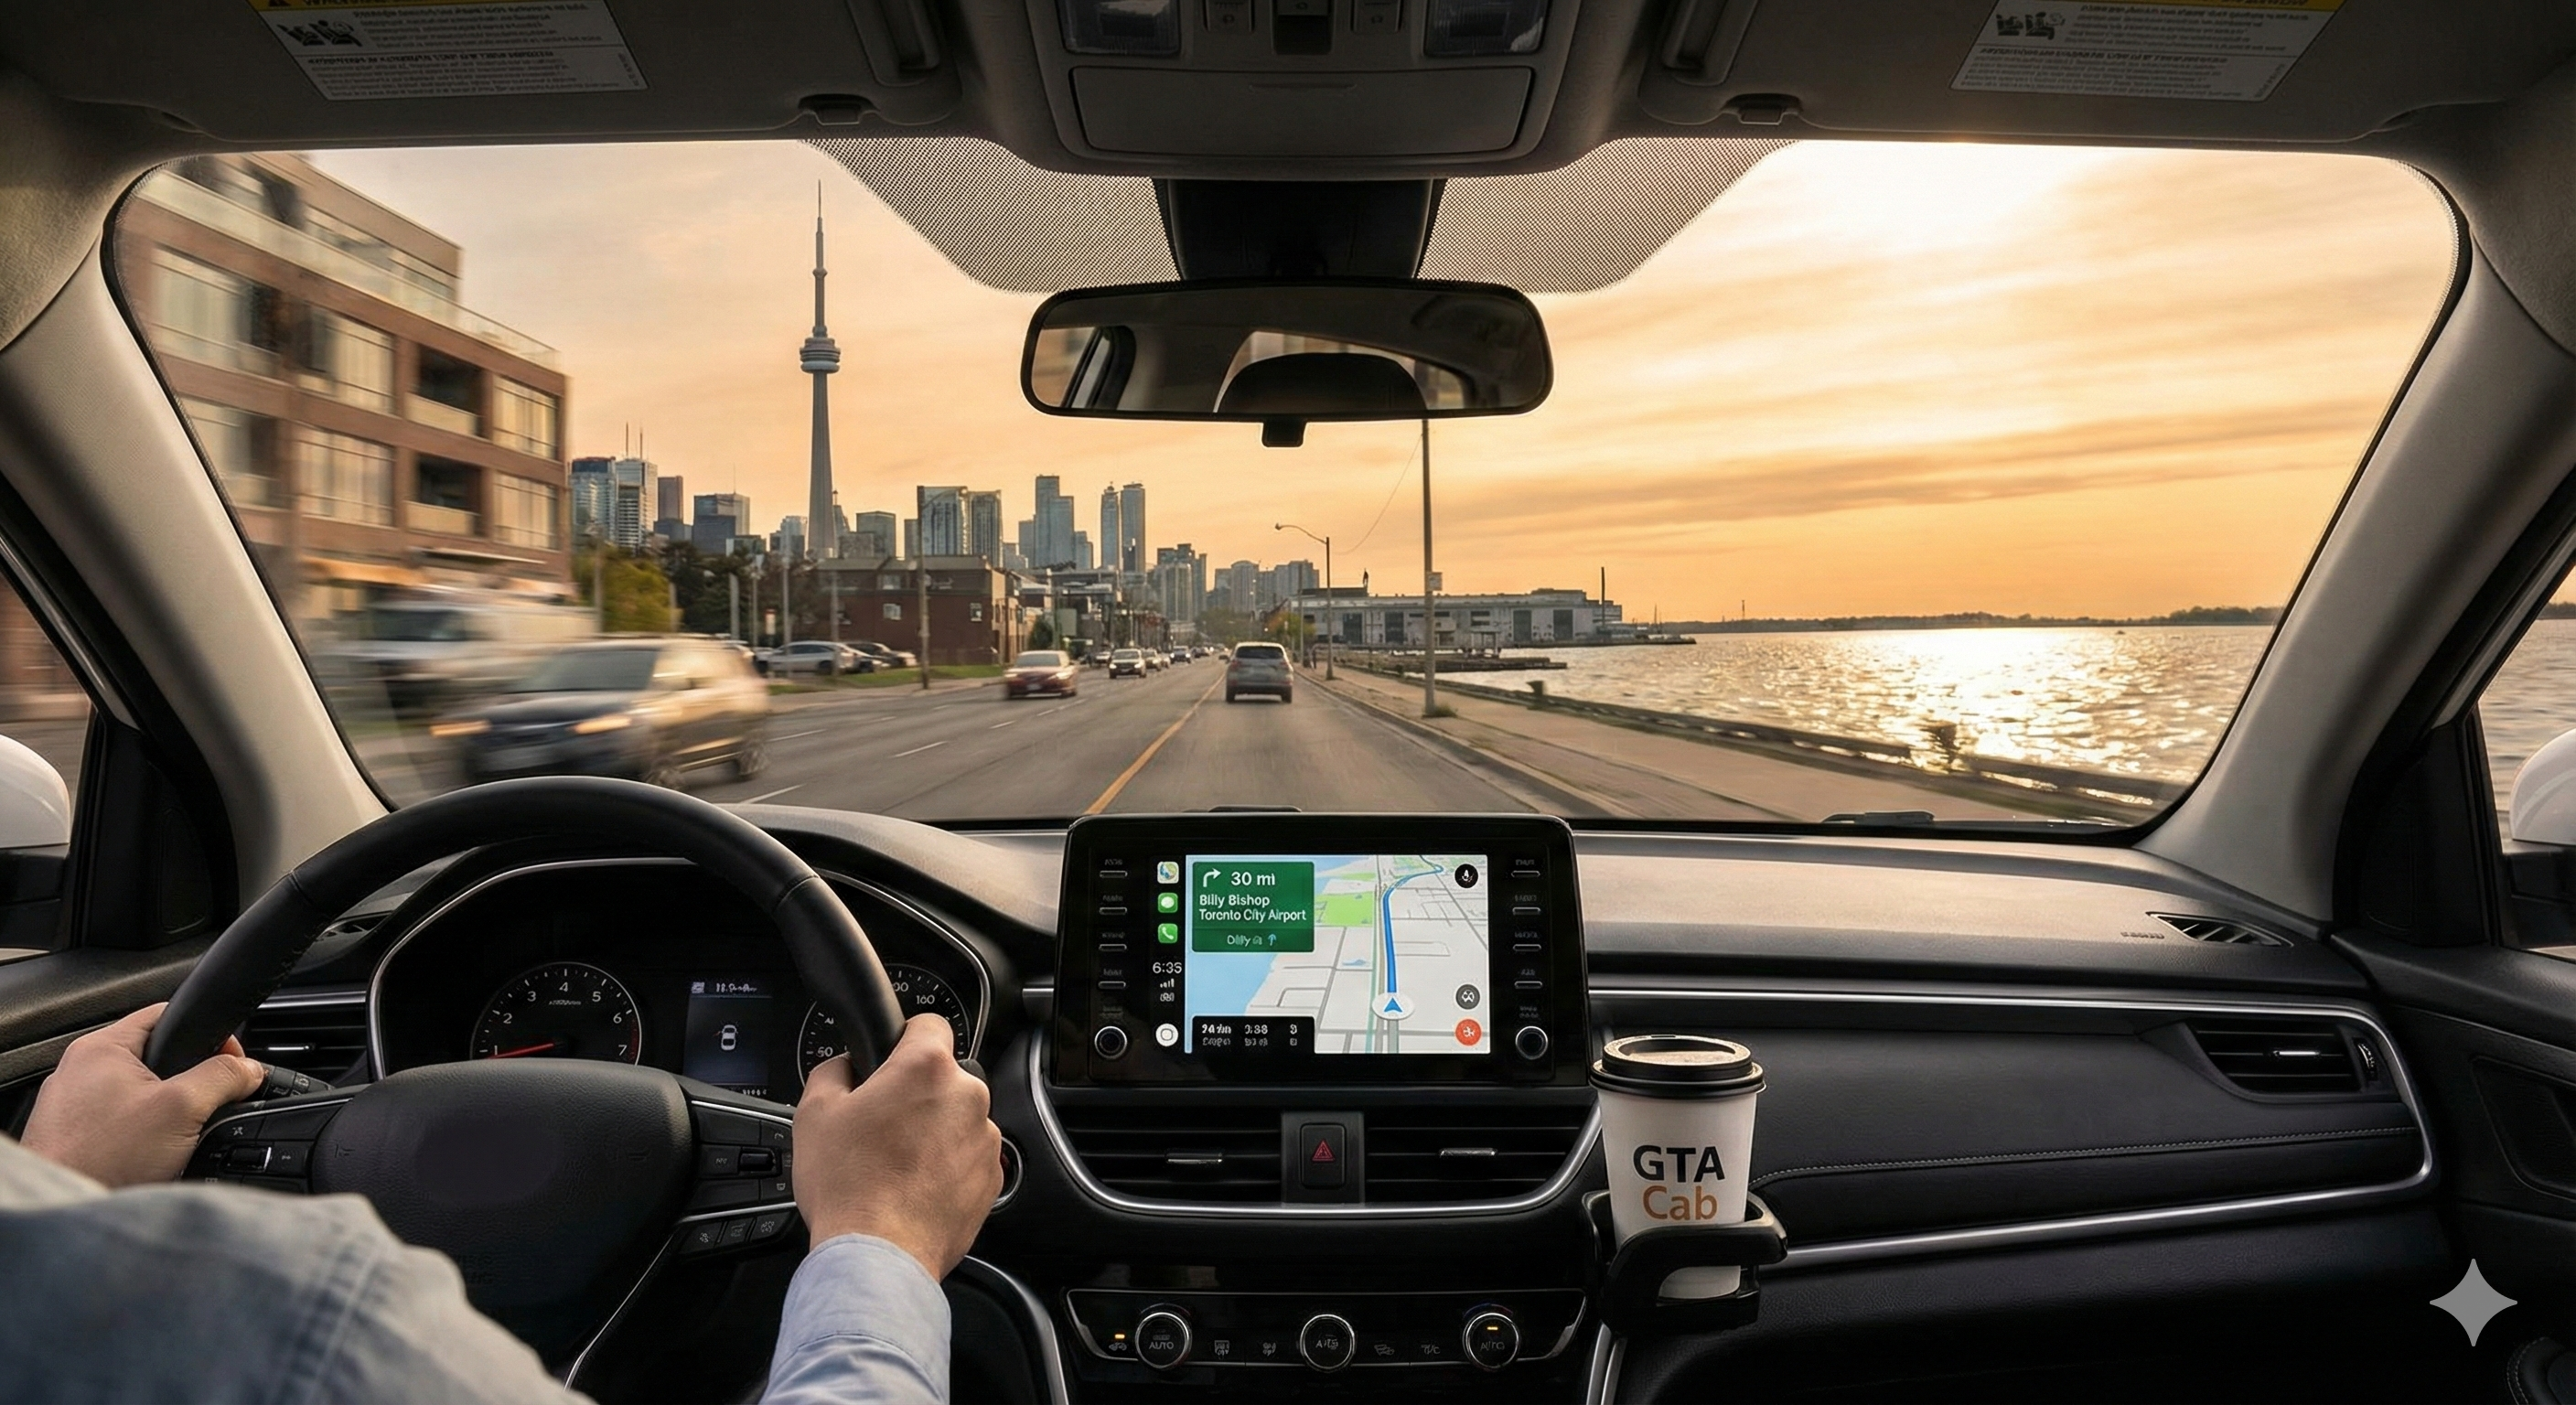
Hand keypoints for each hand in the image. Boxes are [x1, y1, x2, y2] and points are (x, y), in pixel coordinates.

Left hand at [19, 1003, 264, 1186]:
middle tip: (205, 1106)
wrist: (67, 1213)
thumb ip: (224, 1077)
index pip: (168, 1014)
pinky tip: (151, 1155)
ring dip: (166, 1110)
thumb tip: (249, 1068)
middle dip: (189, 1080)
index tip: (231, 1062)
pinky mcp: (74, 1134)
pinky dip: (142, 1134)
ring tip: (175, 1136)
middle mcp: (80, 1069)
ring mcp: (73, 1104)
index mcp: (102, 1047)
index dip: (211, 1033)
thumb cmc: (102, 1159)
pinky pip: (122, 1120)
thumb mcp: (183, 1109)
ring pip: (140, 1092)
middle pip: (157, 1055)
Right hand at [793, 1013, 1001, 1280]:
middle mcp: (967, 1097)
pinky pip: (968, 1158)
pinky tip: (913, 1187)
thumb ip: (834, 1070)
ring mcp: (985, 1140)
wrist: (877, 1256)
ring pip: (957, 1120)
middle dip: (915, 1094)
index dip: (904, 1037)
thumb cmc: (848, 1187)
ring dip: (933, 1132)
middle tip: (879, 1125)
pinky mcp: (992, 1179)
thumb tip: (846, 1066)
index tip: (891, 1056)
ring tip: (894, 1164)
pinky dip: (946, 1167)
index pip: (928, 1024)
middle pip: (943, 1078)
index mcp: (927, 1068)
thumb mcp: (814, 1112)